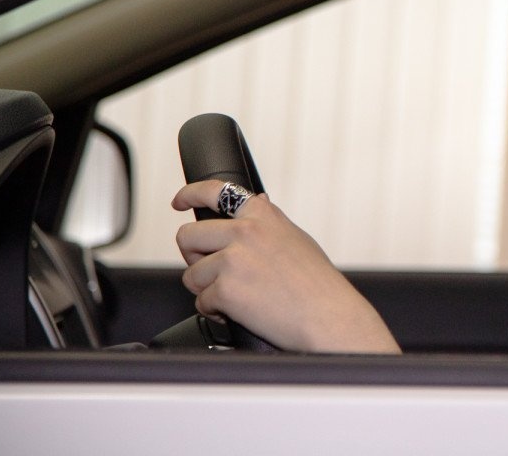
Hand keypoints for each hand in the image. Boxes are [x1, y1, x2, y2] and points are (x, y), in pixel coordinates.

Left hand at [172, 181, 400, 353]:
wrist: (328, 315)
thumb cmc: (318, 283)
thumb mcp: (296, 238)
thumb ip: (268, 224)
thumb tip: (255, 205)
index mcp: (262, 215)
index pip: (214, 191)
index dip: (189, 194)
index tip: (179, 202)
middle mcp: (245, 231)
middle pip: (188, 236)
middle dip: (193, 256)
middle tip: (210, 271)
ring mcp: (233, 260)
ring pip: (192, 274)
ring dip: (207, 290)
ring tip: (238, 297)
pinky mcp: (225, 290)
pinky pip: (202, 301)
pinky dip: (216, 311)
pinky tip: (241, 312)